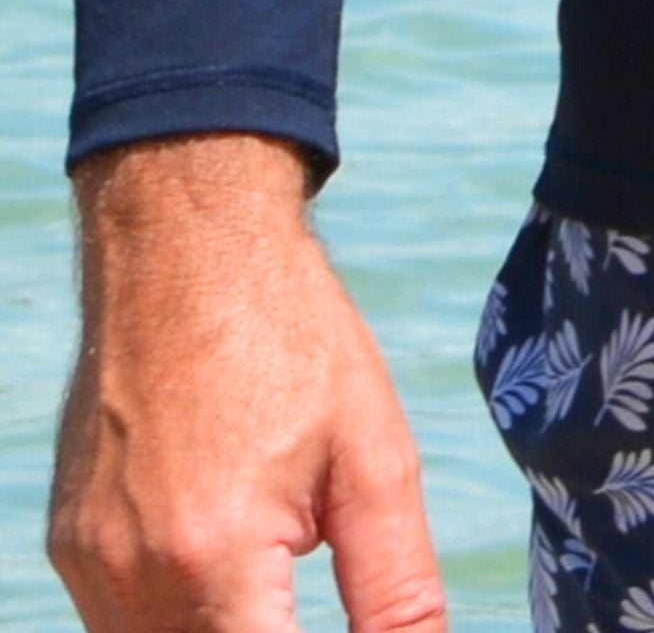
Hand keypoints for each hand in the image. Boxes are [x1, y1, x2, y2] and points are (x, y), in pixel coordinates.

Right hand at [48, 135, 446, 632]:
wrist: (186, 244)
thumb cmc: (292, 336)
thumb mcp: (373, 457)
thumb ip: (396, 590)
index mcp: (216, 555)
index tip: (334, 618)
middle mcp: (135, 577)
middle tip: (304, 574)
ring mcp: (92, 565)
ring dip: (227, 629)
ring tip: (272, 562)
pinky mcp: (71, 546)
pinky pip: (123, 622)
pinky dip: (180, 614)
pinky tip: (225, 552)